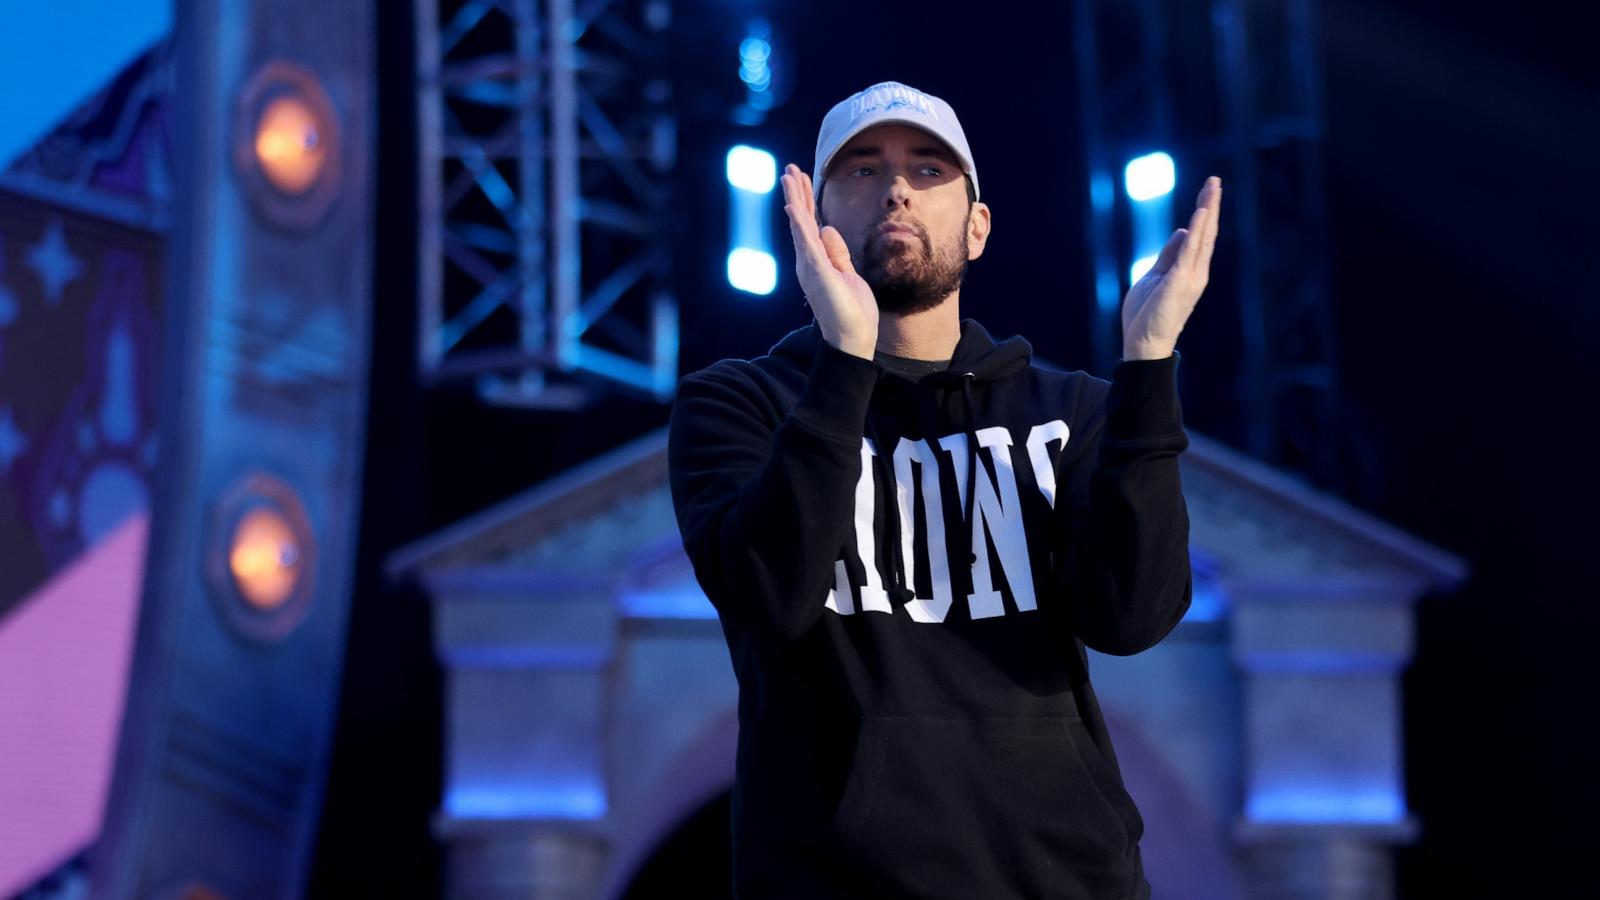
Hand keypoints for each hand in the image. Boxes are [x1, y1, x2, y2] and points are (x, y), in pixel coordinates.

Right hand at [780, 164, 878, 359]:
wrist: (853, 339)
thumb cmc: (852, 312)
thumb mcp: (848, 274)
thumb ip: (837, 252)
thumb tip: (827, 227)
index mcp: (817, 261)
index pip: (810, 225)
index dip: (807, 201)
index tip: (803, 179)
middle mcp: (808, 261)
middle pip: (801, 220)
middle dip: (796, 193)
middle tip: (789, 169)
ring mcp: (810, 266)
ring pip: (800, 226)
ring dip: (794, 200)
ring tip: (788, 176)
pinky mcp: (817, 273)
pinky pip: (806, 244)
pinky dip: (799, 224)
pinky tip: (792, 207)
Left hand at [1121, 176, 1221, 359]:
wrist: (1143, 342)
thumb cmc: (1146, 314)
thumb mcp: (1155, 276)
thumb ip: (1169, 255)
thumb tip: (1181, 231)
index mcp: (1189, 270)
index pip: (1199, 236)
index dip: (1204, 212)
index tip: (1208, 189)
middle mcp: (1196, 272)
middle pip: (1206, 232)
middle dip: (1210, 204)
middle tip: (1215, 180)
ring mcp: (1191, 277)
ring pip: (1202, 237)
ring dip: (1207, 210)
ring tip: (1212, 187)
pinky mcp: (1180, 281)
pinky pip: (1190, 251)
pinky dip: (1197, 230)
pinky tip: (1201, 212)